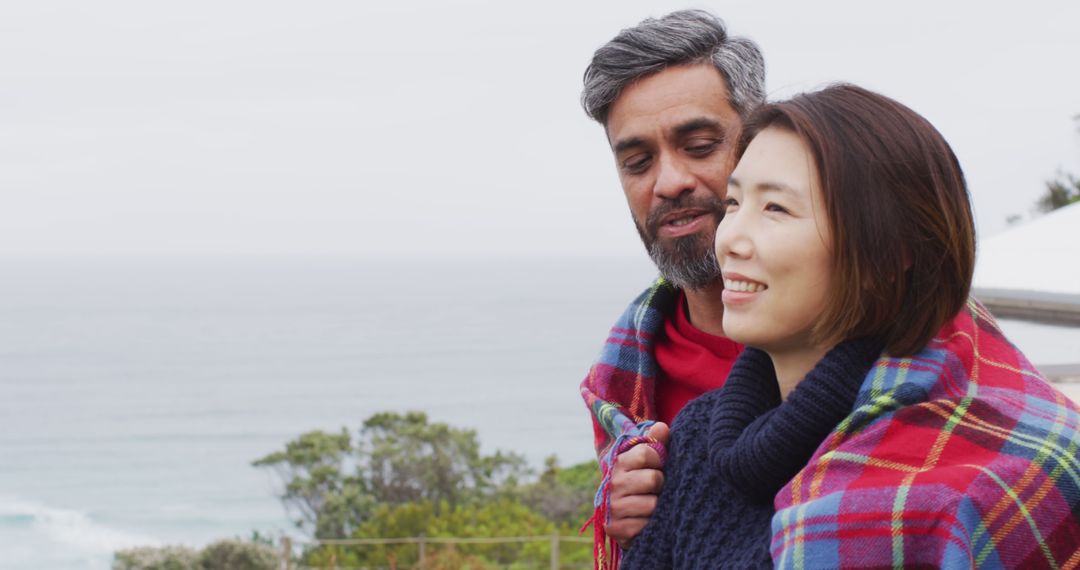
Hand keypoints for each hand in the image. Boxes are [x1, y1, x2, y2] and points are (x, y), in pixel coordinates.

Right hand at [604, 421, 669, 549]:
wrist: (628, 518)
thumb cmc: (644, 483)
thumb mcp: (650, 461)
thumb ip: (657, 443)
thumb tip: (662, 427)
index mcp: (620, 462)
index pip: (646, 453)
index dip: (659, 459)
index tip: (658, 465)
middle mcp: (613, 483)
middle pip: (653, 479)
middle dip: (661, 486)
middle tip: (656, 490)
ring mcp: (613, 506)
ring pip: (652, 504)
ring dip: (658, 507)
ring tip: (652, 506)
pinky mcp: (616, 528)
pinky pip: (645, 525)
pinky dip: (651, 525)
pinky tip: (646, 522)